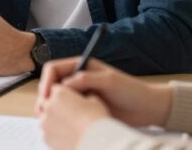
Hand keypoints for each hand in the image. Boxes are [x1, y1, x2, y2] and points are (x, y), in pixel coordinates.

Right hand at [36, 58, 171, 127]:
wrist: (147, 108)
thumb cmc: (130, 90)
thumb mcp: (109, 81)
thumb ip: (86, 79)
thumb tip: (63, 84)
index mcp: (81, 66)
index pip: (53, 68)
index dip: (46, 80)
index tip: (46, 95)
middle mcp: (77, 78)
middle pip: (51, 84)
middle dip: (45, 96)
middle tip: (44, 111)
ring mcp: (80, 93)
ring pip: (56, 99)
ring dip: (52, 107)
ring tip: (53, 119)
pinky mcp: (84, 108)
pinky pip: (66, 111)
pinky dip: (61, 116)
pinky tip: (63, 124)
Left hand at [39, 84, 110, 149]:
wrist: (96, 143)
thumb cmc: (97, 120)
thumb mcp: (94, 100)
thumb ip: (84, 94)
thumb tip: (84, 94)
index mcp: (59, 94)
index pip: (55, 88)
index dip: (64, 93)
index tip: (71, 99)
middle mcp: (49, 106)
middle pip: (47, 101)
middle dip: (55, 105)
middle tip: (68, 112)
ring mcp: (45, 122)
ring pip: (45, 117)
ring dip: (53, 118)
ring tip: (68, 125)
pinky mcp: (45, 137)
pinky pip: (47, 131)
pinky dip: (53, 131)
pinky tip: (66, 134)